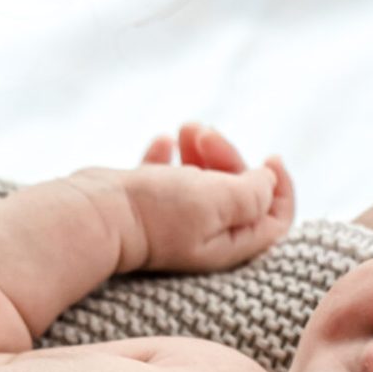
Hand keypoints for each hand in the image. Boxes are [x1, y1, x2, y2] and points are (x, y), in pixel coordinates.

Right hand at [90, 121, 292, 272]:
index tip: (270, 157)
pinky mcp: (145, 207)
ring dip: (201, 151)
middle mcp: (206, 237)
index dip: (280, 187)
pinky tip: (162, 142)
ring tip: (184, 129)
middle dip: (229, 157)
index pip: (274, 218)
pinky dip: (170, 157)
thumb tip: (267, 180)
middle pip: (238, 192)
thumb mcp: (219, 201)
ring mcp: (174, 222)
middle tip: (204, 133)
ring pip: (203, 181)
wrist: (92, 216)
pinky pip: (166, 178)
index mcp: (230, 243)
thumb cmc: (156, 212)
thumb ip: (252, 192)